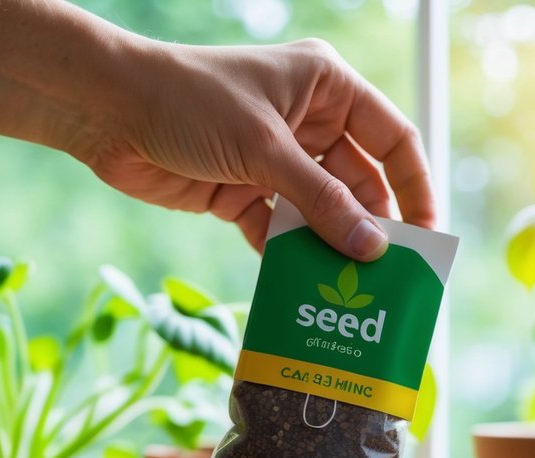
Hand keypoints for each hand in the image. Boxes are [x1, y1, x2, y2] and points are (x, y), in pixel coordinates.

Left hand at [79, 38, 435, 258]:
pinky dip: (289, 257)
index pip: (392, 139)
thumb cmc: (189, 101)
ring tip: (352, 292)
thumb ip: (322, 202)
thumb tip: (374, 248)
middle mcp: (307, 122)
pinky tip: (303, 288)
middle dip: (373, 228)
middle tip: (390, 278)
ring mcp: (275, 160)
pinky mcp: (243, 193)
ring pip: (321, 212)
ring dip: (332, 248)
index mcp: (326, 88)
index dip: (415, 187)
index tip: (428, 237)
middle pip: (359, 182)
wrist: (106, 111)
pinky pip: (280, 231)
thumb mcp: (265, 150)